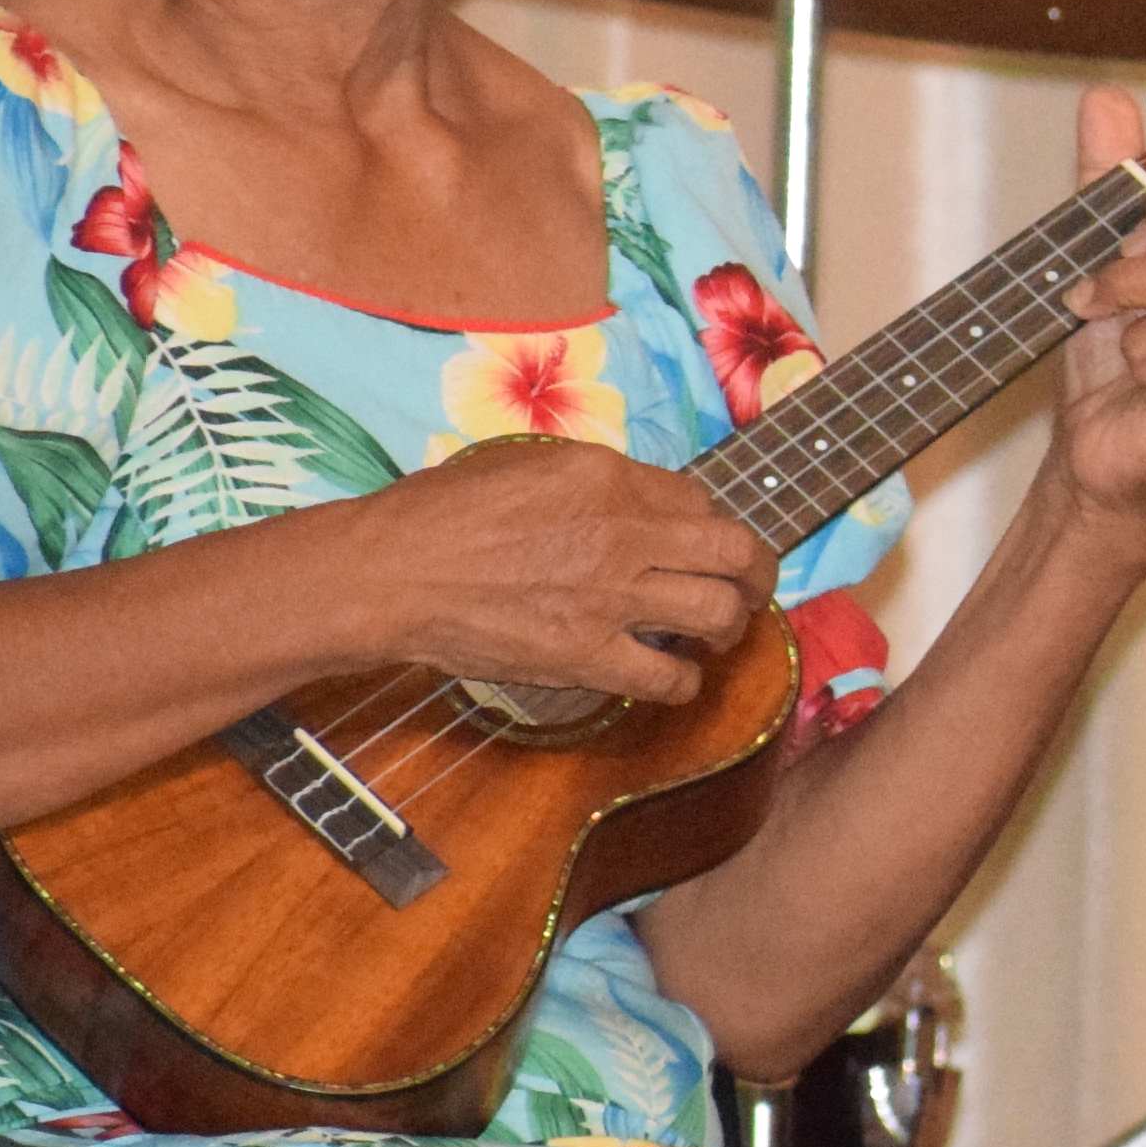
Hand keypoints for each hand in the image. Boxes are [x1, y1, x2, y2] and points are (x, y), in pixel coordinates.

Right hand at [331, 439, 774, 702]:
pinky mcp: (588, 655)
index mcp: (606, 476)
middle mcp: (624, 531)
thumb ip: (588, 481)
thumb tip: (630, 501)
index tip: (696, 543)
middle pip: (735, 551)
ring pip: (720, 613)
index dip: (705, 523)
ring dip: (730, 626)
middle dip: (756, 572)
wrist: (390, 573)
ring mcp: (611, 597)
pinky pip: (669, 677)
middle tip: (750, 588)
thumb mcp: (523, 464)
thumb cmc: (438, 514)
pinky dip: (682, 682)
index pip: (698, 498)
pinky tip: (671, 676)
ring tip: (716, 635)